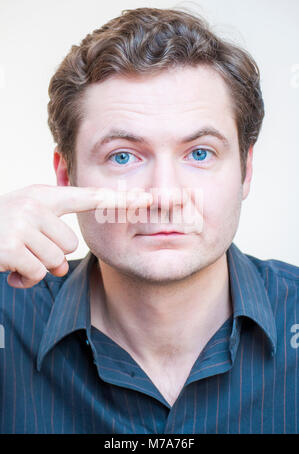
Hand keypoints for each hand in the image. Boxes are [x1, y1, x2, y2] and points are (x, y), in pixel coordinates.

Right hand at [0, 184, 151, 288]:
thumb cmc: (0, 229)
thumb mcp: (26, 217)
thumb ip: (52, 228)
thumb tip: (66, 264)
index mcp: (43, 196)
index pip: (88, 197)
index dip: (119, 199)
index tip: (147, 199)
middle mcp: (34, 204)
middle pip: (70, 244)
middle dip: (51, 254)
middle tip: (27, 247)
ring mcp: (21, 223)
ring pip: (55, 261)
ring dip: (38, 267)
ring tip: (17, 255)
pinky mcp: (11, 246)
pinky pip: (37, 272)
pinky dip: (25, 278)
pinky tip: (9, 268)